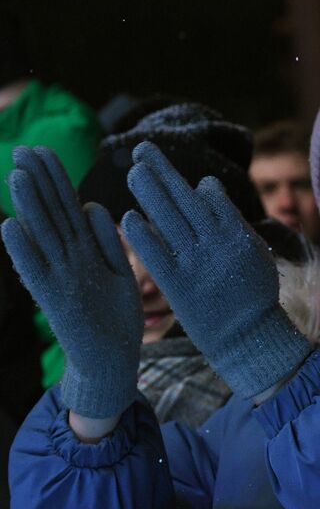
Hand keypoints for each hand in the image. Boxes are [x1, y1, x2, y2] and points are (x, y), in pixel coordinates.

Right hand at [1, 146, 139, 420]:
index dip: (57, 180)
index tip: (44, 148)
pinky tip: (9, 226)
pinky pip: (36, 272)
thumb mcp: (120, 273)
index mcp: (86, 251)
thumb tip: (93, 206)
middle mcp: (68, 260)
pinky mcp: (54, 300)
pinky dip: (23, 250)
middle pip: (53, 214)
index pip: (68, 206)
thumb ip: (109, 242)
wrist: (113, 361)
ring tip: (17, 174)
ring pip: (44, 235)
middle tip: (24, 148)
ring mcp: (60, 278)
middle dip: (40, 182)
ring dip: (29, 206)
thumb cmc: (116, 316)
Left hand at [123, 141, 311, 400]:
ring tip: (133, 170)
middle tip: (141, 149)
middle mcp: (217, 244)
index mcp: (238, 236)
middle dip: (163, 172)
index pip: (213, 198)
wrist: (248, 339)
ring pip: (169, 218)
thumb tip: (207, 187)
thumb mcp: (256, 255)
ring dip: (149, 191)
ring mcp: (197, 263)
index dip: (196, 185)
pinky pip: (157, 253)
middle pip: (185, 199)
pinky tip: (129, 217)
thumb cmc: (253, 296)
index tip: (181, 176)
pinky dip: (143, 234)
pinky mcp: (178, 285)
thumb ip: (232, 220)